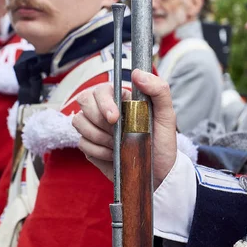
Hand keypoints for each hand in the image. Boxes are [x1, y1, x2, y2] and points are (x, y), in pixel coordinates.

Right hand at [72, 69, 176, 188]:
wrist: (159, 173)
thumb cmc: (162, 143)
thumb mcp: (167, 116)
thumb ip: (159, 90)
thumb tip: (137, 73)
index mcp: (122, 99)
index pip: (100, 89)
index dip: (103, 102)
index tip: (114, 118)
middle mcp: (105, 110)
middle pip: (83, 101)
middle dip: (99, 120)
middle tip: (118, 133)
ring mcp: (95, 128)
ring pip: (79, 122)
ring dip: (100, 137)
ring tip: (119, 145)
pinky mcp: (90, 146)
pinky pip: (82, 143)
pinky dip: (99, 151)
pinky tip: (114, 155)